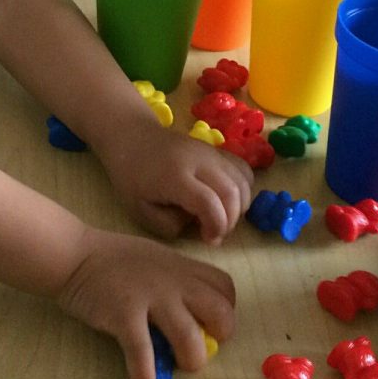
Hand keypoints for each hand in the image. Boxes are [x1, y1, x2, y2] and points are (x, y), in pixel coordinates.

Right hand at [56, 227, 235, 378]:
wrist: (74, 254)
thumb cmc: (111, 257)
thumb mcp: (153, 258)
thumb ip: (174, 280)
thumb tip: (191, 314)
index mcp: (180, 266)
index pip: (225, 287)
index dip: (224, 309)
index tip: (209, 323)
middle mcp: (173, 280)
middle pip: (221, 313)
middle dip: (218, 337)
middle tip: (197, 344)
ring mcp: (150, 297)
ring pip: (190, 339)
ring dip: (188, 362)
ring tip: (173, 369)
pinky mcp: (124, 315)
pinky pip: (143, 355)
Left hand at [97, 125, 253, 244]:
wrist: (134, 138)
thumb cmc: (133, 178)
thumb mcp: (141, 210)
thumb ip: (169, 224)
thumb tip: (198, 225)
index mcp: (175, 176)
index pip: (208, 203)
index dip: (216, 227)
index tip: (208, 239)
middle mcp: (198, 160)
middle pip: (232, 192)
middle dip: (230, 221)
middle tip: (215, 232)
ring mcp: (211, 152)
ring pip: (244, 180)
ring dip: (240, 206)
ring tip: (221, 217)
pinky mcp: (218, 150)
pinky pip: (243, 169)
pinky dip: (244, 188)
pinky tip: (228, 199)